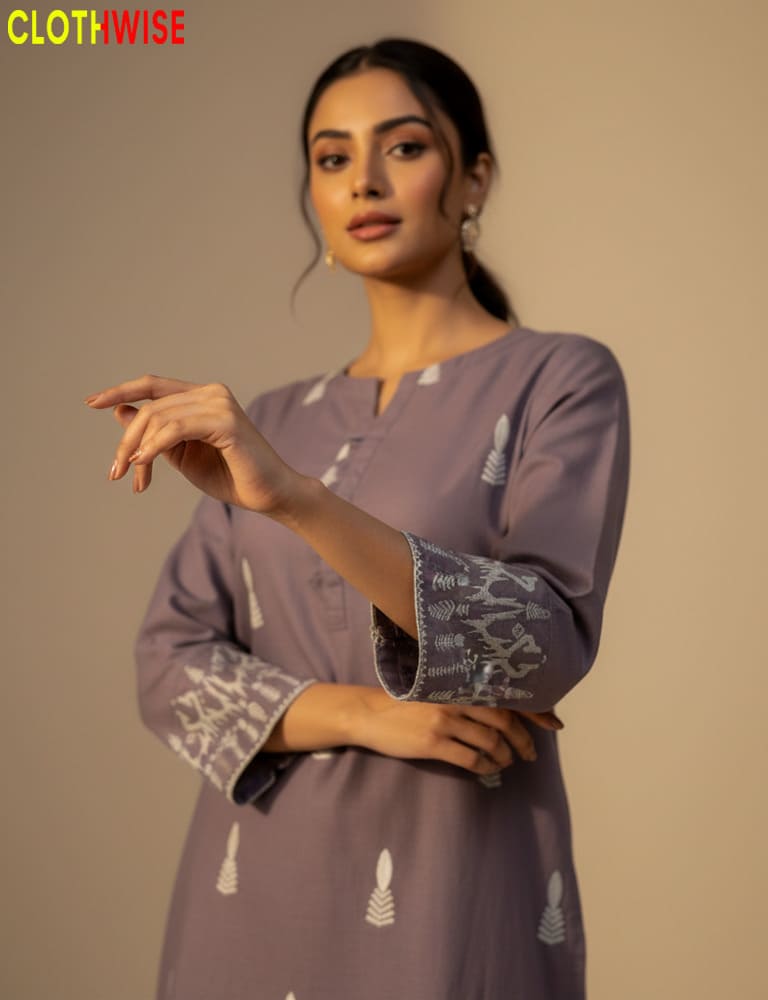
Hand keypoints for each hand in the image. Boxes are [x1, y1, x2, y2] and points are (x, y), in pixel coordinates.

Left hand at [84, 375, 298, 512]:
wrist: (270, 495)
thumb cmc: (231, 476)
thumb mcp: (182, 455)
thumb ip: (156, 434)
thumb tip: (121, 412)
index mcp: (203, 396)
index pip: (153, 386)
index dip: (121, 391)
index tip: (92, 402)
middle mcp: (211, 393)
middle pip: (151, 406)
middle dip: (127, 440)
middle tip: (116, 472)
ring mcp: (220, 404)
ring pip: (159, 418)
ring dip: (137, 449)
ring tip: (130, 475)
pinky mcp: (226, 421)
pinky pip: (176, 429)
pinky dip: (154, 446)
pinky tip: (143, 463)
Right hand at [350, 688, 546, 774]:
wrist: (370, 713)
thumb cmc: (406, 703)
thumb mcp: (437, 691)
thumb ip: (465, 697)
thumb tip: (502, 712)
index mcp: (459, 683)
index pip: (505, 695)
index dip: (534, 711)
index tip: (555, 724)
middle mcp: (455, 698)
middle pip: (504, 720)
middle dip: (523, 740)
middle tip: (530, 754)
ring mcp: (444, 720)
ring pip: (490, 742)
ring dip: (504, 756)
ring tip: (506, 762)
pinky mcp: (433, 742)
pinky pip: (470, 759)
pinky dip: (485, 767)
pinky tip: (487, 769)